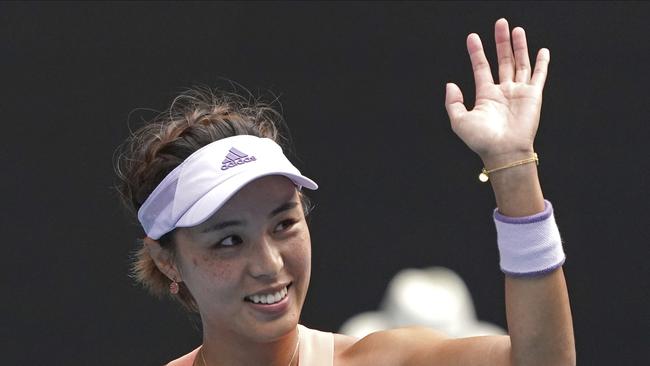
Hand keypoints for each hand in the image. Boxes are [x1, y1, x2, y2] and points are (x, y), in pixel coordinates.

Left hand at [445, 18, 549, 166]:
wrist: (503, 151)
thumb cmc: (481, 140)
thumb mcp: (459, 121)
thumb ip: (452, 102)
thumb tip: (450, 83)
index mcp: (486, 95)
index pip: (481, 67)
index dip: (476, 52)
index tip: (472, 37)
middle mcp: (503, 91)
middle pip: (502, 60)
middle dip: (500, 42)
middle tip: (500, 23)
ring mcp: (519, 92)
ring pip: (520, 63)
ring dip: (519, 46)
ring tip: (516, 30)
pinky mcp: (533, 96)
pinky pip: (539, 76)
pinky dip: (541, 63)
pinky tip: (542, 50)